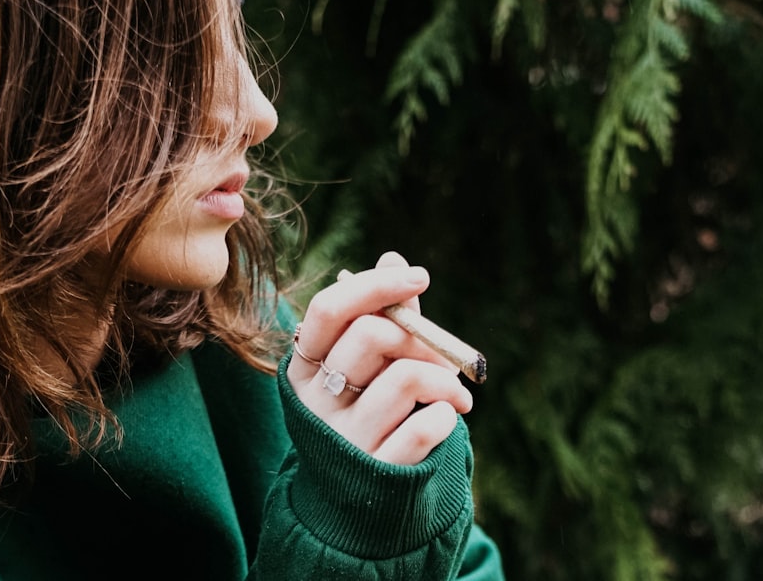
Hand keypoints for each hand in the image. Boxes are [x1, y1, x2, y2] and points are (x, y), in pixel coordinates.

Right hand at [287, 251, 472, 464]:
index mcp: (305, 369)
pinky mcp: (377, 475)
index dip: (378, 285)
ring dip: (446, 381)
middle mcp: (315, 403)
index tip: (421, 276)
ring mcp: (344, 441)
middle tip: (447, 359)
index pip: (330, 309)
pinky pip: (424, 426)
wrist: (364, 507)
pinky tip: (447, 421)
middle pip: (372, 336)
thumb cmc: (372, 417)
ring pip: (406, 378)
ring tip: (457, 396)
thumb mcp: (370, 369)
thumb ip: (384, 317)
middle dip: (423, 338)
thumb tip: (393, 257)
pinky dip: (447, 417)